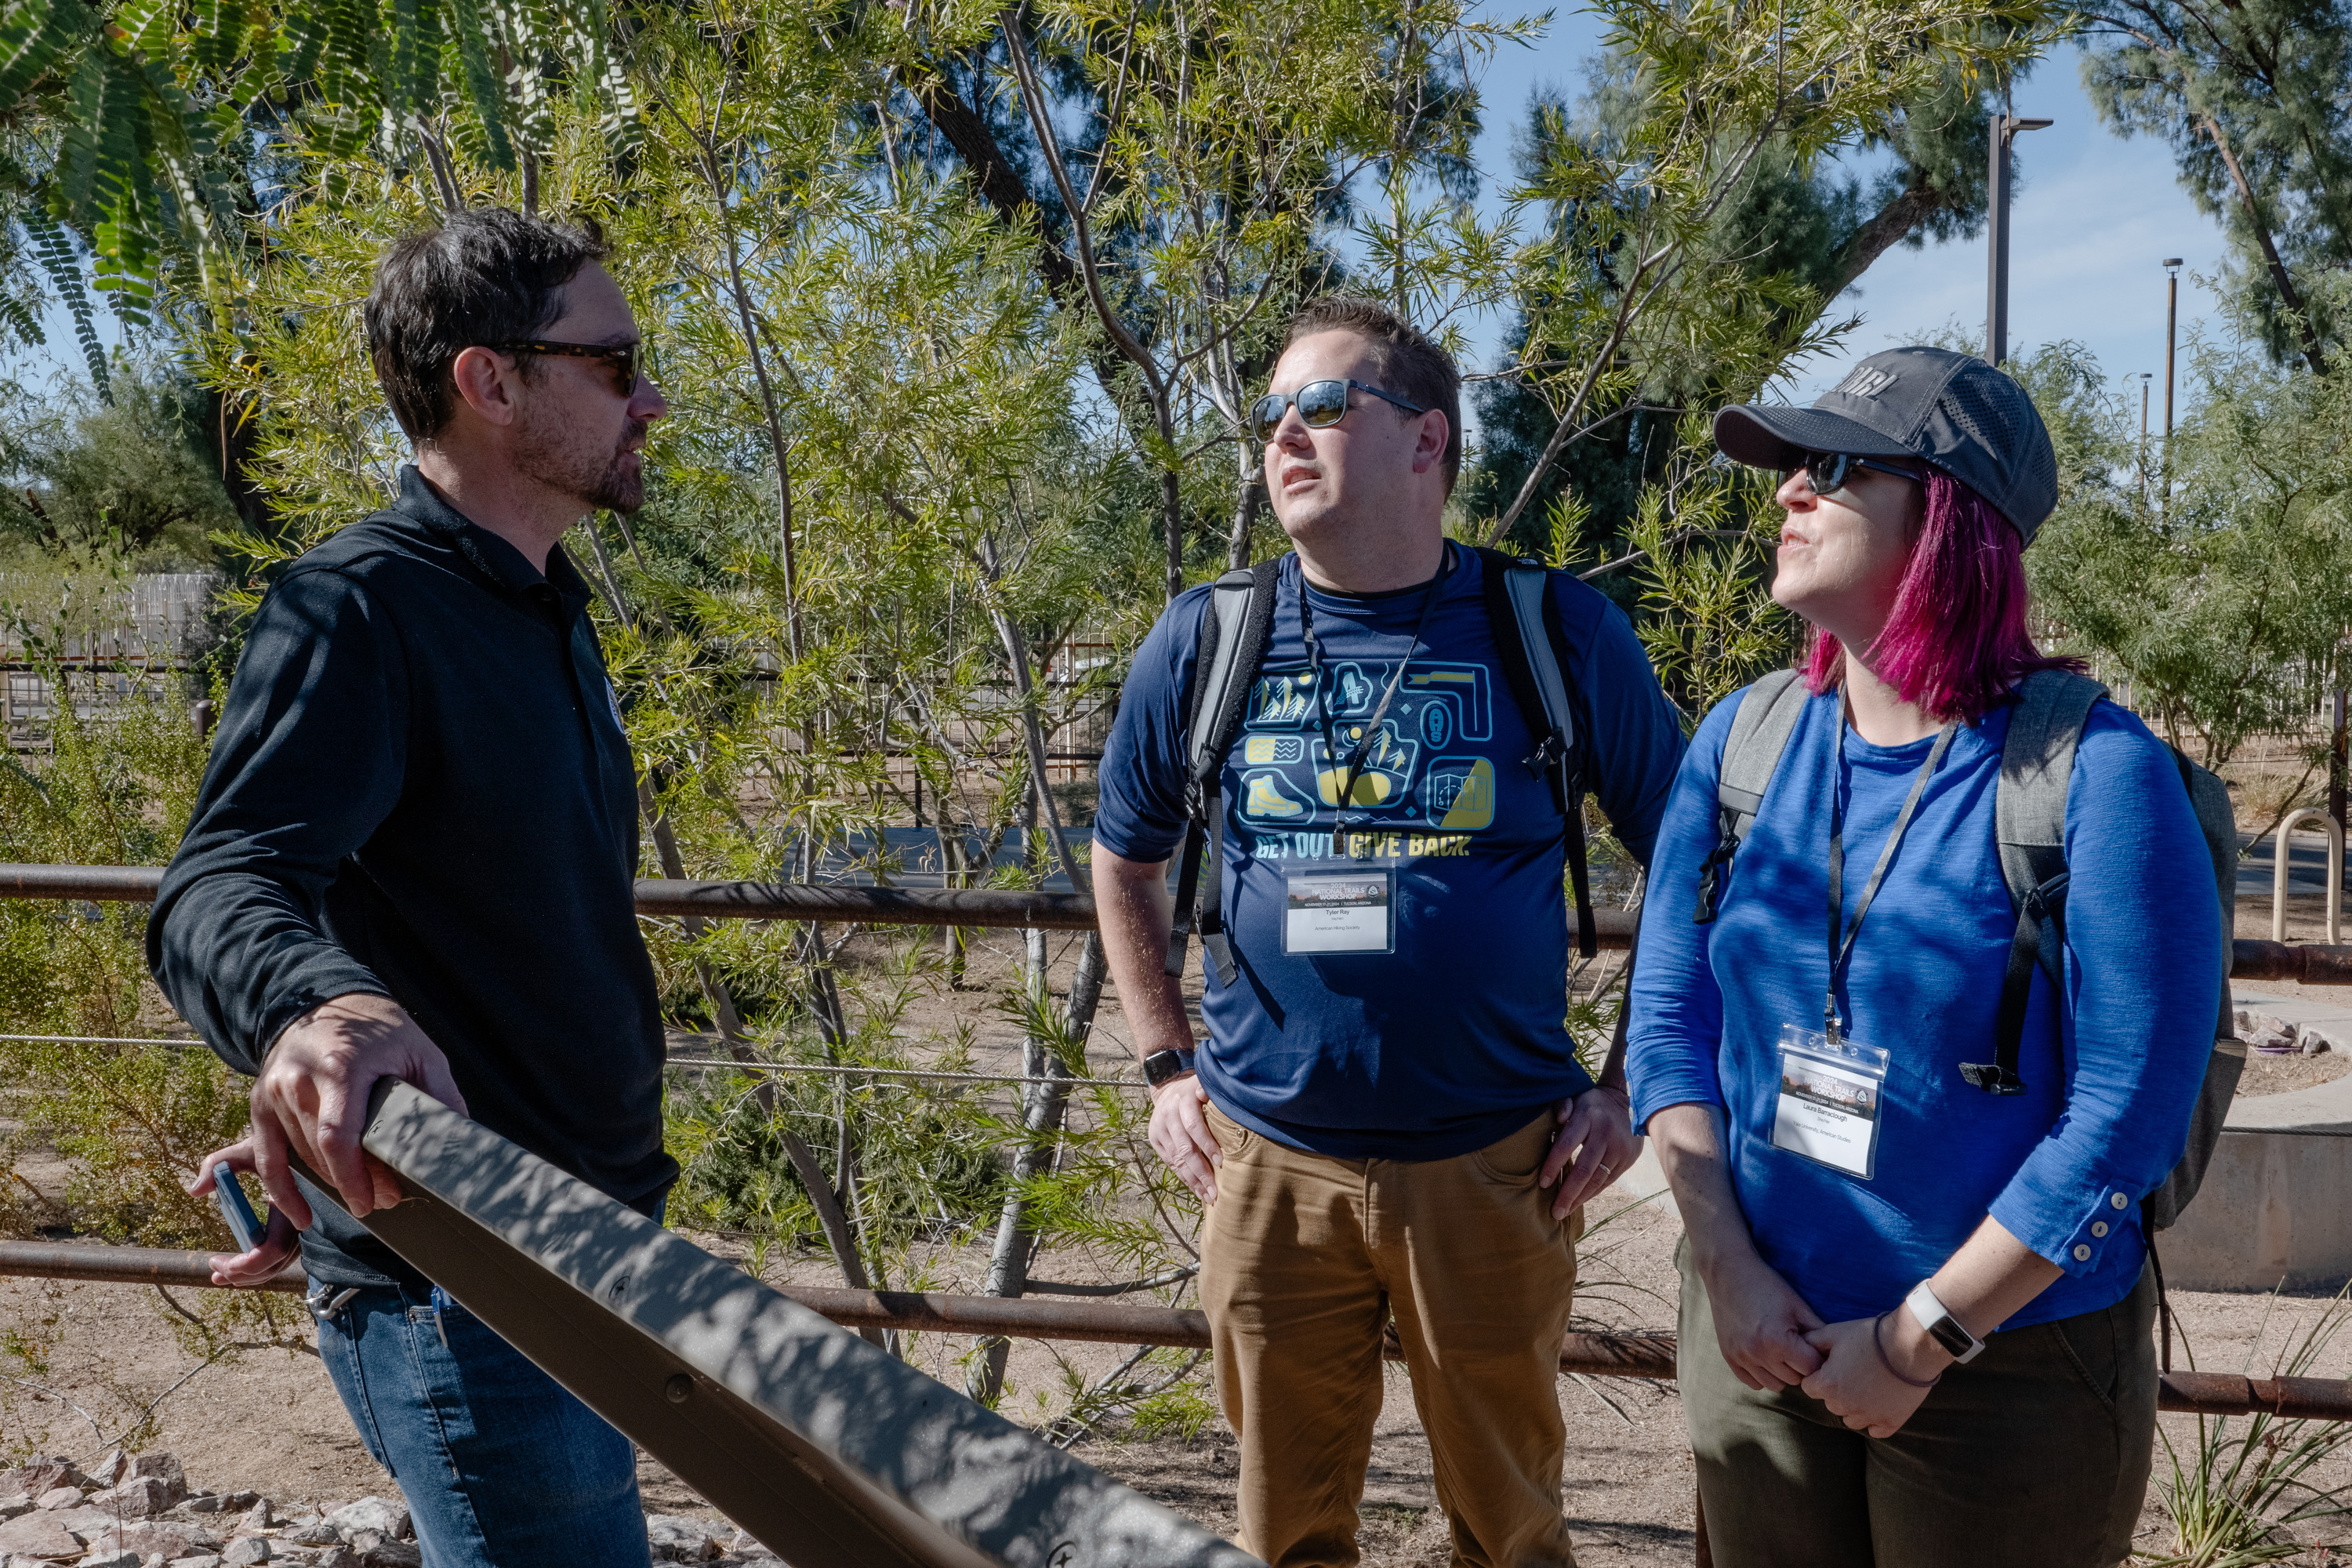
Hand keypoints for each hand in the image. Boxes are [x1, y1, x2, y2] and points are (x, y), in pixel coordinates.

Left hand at [185, 1139, 300, 1286]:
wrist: (304, 1139)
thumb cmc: (275, 1144)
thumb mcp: (246, 1150)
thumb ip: (216, 1164)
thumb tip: (194, 1190)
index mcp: (292, 1204)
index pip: (275, 1247)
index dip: (249, 1264)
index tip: (219, 1262)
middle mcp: (301, 1219)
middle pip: (276, 1263)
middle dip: (244, 1274)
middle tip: (215, 1271)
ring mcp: (302, 1226)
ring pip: (280, 1264)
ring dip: (250, 1275)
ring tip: (220, 1274)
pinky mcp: (298, 1228)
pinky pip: (282, 1256)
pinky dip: (260, 1266)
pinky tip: (239, 1267)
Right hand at [250, 993, 468, 1225]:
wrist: (327, 998)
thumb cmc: (380, 1029)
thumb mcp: (421, 1052)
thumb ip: (439, 1093)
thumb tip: (461, 1136)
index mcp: (340, 1067)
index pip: (339, 1135)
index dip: (356, 1177)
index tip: (379, 1200)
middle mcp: (299, 1080)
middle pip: (321, 1152)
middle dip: (354, 1183)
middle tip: (386, 1200)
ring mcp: (273, 1092)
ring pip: (299, 1156)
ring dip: (330, 1183)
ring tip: (364, 1197)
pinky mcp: (261, 1103)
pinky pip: (266, 1156)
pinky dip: (282, 1190)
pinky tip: (300, 1215)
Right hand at [1147, 1074, 1223, 1202]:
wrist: (1169, 1090)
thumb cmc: (1198, 1092)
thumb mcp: (1205, 1084)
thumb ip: (1212, 1091)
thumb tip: (1216, 1095)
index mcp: (1183, 1098)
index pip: (1193, 1125)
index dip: (1207, 1144)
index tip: (1221, 1162)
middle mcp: (1168, 1113)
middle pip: (1184, 1147)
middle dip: (1201, 1171)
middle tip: (1215, 1191)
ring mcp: (1159, 1127)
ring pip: (1176, 1159)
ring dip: (1193, 1180)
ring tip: (1208, 1196)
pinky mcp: (1155, 1139)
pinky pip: (1170, 1162)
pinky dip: (1184, 1178)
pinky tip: (1196, 1189)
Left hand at [1539, 1083, 1639, 1219]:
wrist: (1628, 1102)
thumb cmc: (1591, 1104)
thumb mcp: (1575, 1097)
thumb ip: (1562, 1105)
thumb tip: (1557, 1118)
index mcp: (1588, 1117)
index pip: (1567, 1143)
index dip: (1553, 1164)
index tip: (1542, 1183)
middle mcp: (1605, 1133)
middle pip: (1584, 1169)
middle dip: (1568, 1193)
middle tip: (1554, 1212)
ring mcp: (1619, 1148)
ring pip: (1597, 1179)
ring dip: (1580, 1198)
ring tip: (1564, 1212)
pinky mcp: (1627, 1158)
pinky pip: (1607, 1181)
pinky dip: (1592, 1192)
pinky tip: (1580, 1201)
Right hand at [1701, 1248, 1828, 1391]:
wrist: (1728, 1273)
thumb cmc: (1767, 1285)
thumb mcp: (1797, 1305)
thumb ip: (1818, 1332)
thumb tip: (1835, 1353)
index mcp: (1778, 1340)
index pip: (1811, 1368)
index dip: (1816, 1357)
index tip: (1813, 1346)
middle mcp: (1758, 1353)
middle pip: (1794, 1380)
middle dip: (1800, 1366)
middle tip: (1797, 1346)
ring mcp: (1741, 1357)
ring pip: (1775, 1386)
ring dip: (1782, 1373)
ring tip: (1781, 1351)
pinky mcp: (1729, 1357)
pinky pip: (1754, 1383)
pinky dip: (1762, 1374)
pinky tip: (1764, 1355)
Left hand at [1800, 1314, 1942, 1437]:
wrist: (1910, 1344)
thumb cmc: (1870, 1335)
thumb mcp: (1835, 1332)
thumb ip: (1812, 1341)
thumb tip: (1799, 1342)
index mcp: (1828, 1385)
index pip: (1809, 1388)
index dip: (1818, 1375)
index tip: (1831, 1366)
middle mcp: (1845, 1405)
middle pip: (1830, 1403)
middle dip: (1836, 1390)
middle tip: (1853, 1372)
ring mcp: (1869, 1416)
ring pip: (1850, 1419)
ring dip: (1853, 1407)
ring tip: (1867, 1387)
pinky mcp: (1891, 1422)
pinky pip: (1875, 1431)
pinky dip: (1875, 1421)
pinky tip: (1880, 1404)